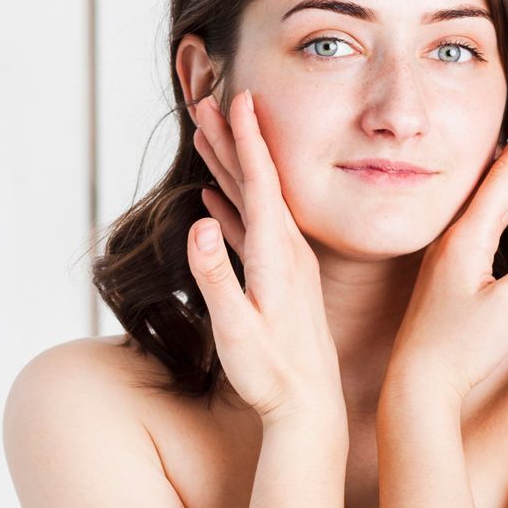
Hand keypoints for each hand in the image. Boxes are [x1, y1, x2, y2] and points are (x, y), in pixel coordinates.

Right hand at [185, 88, 343, 425]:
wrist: (310, 410)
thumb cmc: (271, 376)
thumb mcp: (237, 329)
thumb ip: (215, 277)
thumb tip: (197, 225)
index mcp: (276, 254)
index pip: (263, 181)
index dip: (247, 138)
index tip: (239, 97)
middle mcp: (286, 251)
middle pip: (257, 181)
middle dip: (232, 138)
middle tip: (209, 98)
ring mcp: (285, 264)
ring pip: (254, 202)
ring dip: (231, 167)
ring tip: (210, 137)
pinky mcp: (279, 281)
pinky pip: (252, 231)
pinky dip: (233, 208)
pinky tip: (218, 202)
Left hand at [385, 95, 507, 402]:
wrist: (416, 383)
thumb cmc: (461, 350)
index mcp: (466, 240)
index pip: (504, 176)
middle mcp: (452, 240)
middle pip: (491, 178)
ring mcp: (446, 255)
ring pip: (482, 199)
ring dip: (506, 168)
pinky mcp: (446, 272)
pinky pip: (476, 221)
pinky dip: (494, 198)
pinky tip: (497, 196)